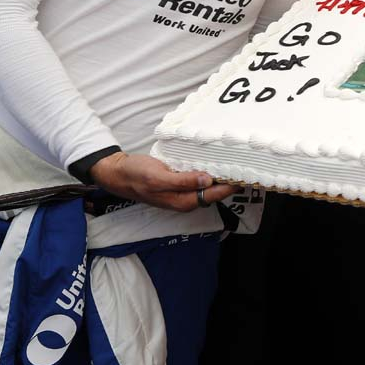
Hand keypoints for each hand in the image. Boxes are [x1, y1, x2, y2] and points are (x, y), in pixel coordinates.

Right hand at [89, 151, 236, 211]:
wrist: (117, 172)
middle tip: (248, 167)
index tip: (246, 175)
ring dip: (221, 176)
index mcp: (182, 201)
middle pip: (213, 192)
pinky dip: (209, 172)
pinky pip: (198, 179)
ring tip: (237, 164)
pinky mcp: (178, 182)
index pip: (213, 194)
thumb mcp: (157, 177)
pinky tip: (216, 163)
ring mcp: (181, 191)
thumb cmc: (135, 175)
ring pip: (207, 186)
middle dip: (230, 182)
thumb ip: (182, 181)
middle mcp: (184, 199)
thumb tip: (207, 180)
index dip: (230, 186)